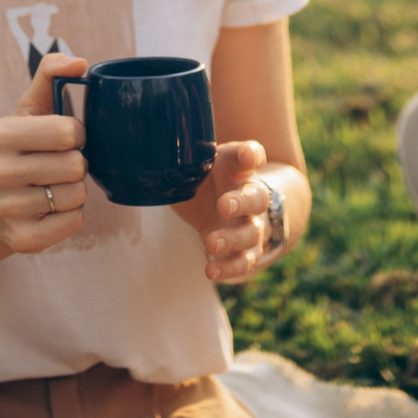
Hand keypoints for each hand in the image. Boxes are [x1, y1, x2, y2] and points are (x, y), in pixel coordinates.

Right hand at [0, 52, 89, 256]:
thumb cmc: (15, 151)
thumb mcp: (25, 111)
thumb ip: (49, 76)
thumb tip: (81, 63)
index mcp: (0, 134)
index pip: (68, 132)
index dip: (75, 135)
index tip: (61, 139)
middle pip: (77, 166)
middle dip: (76, 164)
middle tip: (56, 166)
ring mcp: (8, 209)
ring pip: (78, 195)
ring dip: (73, 191)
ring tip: (51, 187)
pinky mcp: (23, 240)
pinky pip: (74, 222)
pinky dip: (70, 216)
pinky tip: (48, 210)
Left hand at [187, 141, 279, 281]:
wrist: (219, 201)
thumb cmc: (207, 176)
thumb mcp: (199, 161)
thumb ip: (188, 155)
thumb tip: (159, 146)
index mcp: (239, 168)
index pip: (252, 155)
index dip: (252, 155)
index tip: (248, 158)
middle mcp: (251, 195)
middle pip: (258, 198)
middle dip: (242, 202)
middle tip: (223, 205)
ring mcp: (249, 225)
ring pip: (251, 234)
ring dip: (232, 240)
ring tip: (211, 244)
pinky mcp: (243, 251)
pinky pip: (243, 262)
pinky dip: (229, 269)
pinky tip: (210, 271)